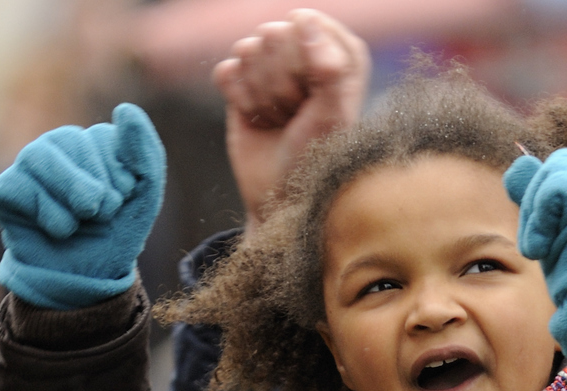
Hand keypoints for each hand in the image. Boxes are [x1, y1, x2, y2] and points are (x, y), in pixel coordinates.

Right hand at [0, 103, 165, 309]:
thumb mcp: (144, 195)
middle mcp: (56, 146)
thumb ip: (145, 152)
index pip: (104, 137)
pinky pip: (20, 188)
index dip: (121, 177)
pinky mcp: (5, 191)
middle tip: (102, 215)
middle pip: (72, 141)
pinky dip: (48, 216)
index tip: (122, 203)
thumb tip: (126, 109)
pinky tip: (58, 231)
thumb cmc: (114, 233)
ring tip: (82, 221)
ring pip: (39, 157)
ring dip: (72, 197)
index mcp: (91, 142)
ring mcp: (28, 166)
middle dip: (97, 189)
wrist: (87, 277)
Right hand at [214, 11, 368, 230]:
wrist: (281, 195)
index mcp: (340, 53)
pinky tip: (256, 118)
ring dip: (261, 94)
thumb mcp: (332, 116)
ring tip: (280, 120)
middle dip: (280, 82)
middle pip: (274, 34)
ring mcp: (272, 65)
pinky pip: (226, 70)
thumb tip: (304, 19)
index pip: (308, 24)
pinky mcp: (242, 82)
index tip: (315, 95)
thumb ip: (328, 66)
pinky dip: (239, 99)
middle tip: (296, 114)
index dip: (304, 61)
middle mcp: (306, 53)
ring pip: (247, 49)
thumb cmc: (316, 158)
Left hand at [503, 149, 566, 369]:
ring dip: (536, 215)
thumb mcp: (552, 229)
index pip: (562, 168)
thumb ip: (539, 197)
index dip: (543, 199)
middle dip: (536, 203)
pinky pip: (553, 188)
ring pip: (552, 173)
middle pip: (556, 164)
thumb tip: (519, 162)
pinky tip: (544, 248)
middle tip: (540, 245)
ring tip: (543, 248)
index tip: (547, 237)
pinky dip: (540, 220)